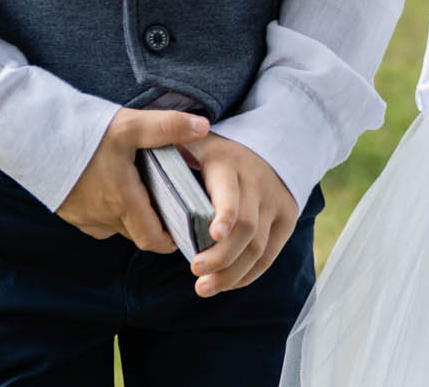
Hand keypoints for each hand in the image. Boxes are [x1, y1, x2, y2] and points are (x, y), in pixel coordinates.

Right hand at [56, 107, 209, 251]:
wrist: (31, 135)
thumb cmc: (83, 131)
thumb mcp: (130, 125)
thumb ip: (167, 127)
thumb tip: (203, 127)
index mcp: (123, 202)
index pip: (154, 240)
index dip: (172, 238)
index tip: (185, 225)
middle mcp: (103, 218)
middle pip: (138, 234)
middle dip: (155, 223)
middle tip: (170, 200)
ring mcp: (83, 218)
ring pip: (118, 227)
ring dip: (132, 215)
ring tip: (143, 187)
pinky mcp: (69, 212)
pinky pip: (98, 220)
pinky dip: (111, 209)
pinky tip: (113, 184)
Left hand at [187, 134, 299, 296]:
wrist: (272, 141)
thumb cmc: (216, 152)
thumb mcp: (194, 142)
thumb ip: (171, 148)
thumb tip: (141, 155)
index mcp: (229, 163)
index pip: (231, 193)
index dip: (225, 215)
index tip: (212, 236)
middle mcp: (258, 182)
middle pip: (245, 228)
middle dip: (221, 258)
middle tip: (196, 274)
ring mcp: (276, 201)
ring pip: (258, 247)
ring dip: (231, 274)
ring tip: (204, 287)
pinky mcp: (286, 218)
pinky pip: (269, 254)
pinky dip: (248, 274)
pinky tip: (228, 283)